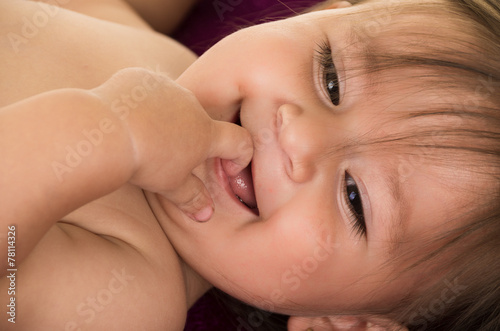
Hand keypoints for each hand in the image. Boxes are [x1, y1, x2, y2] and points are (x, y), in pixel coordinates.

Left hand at [92, 67, 252, 220]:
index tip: (228, 168)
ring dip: (167, 119)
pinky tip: (126, 119)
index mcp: (205, 132)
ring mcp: (166, 88)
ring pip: (174, 104)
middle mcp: (191, 105)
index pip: (239, 140)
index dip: (240, 156)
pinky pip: (148, 90)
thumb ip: (192, 198)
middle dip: (193, 138)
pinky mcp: (141, 78)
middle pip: (202, 120)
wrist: (104, 131)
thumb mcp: (171, 187)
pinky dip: (143, 103)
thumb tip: (206, 215)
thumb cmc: (143, 162)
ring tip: (143, 138)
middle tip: (170, 157)